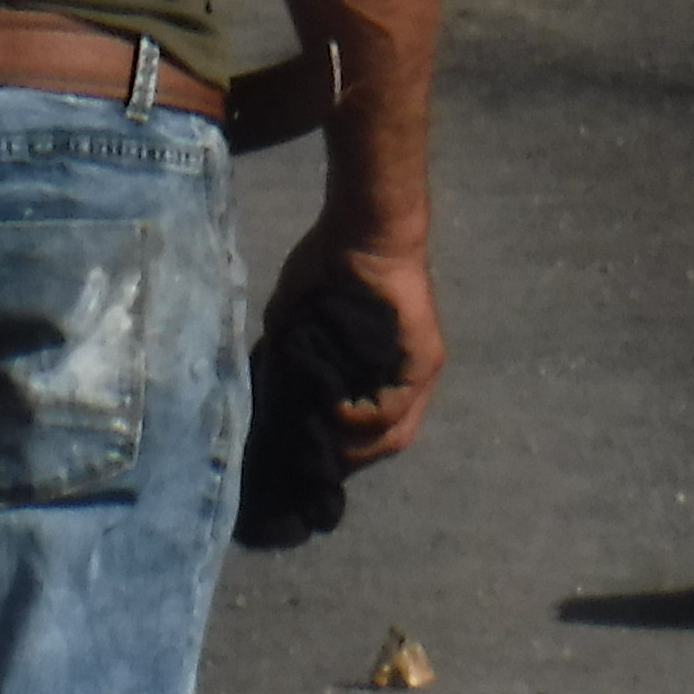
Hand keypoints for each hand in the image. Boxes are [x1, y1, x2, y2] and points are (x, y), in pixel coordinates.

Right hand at [270, 216, 444, 464]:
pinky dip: (360, 418)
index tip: (304, 453)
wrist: (361, 230)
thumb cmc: (328, 265)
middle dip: (348, 458)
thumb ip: (292, 357)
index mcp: (380, 369)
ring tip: (321, 444)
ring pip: (395, 432)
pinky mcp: (421, 361)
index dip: (337, 444)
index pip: (366, 425)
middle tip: (312, 463)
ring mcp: (418, 371)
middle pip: (386, 440)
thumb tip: (272, 391)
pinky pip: (393, 407)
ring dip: (356, 445)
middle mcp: (406, 377)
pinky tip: (332, 410)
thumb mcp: (298, 319)